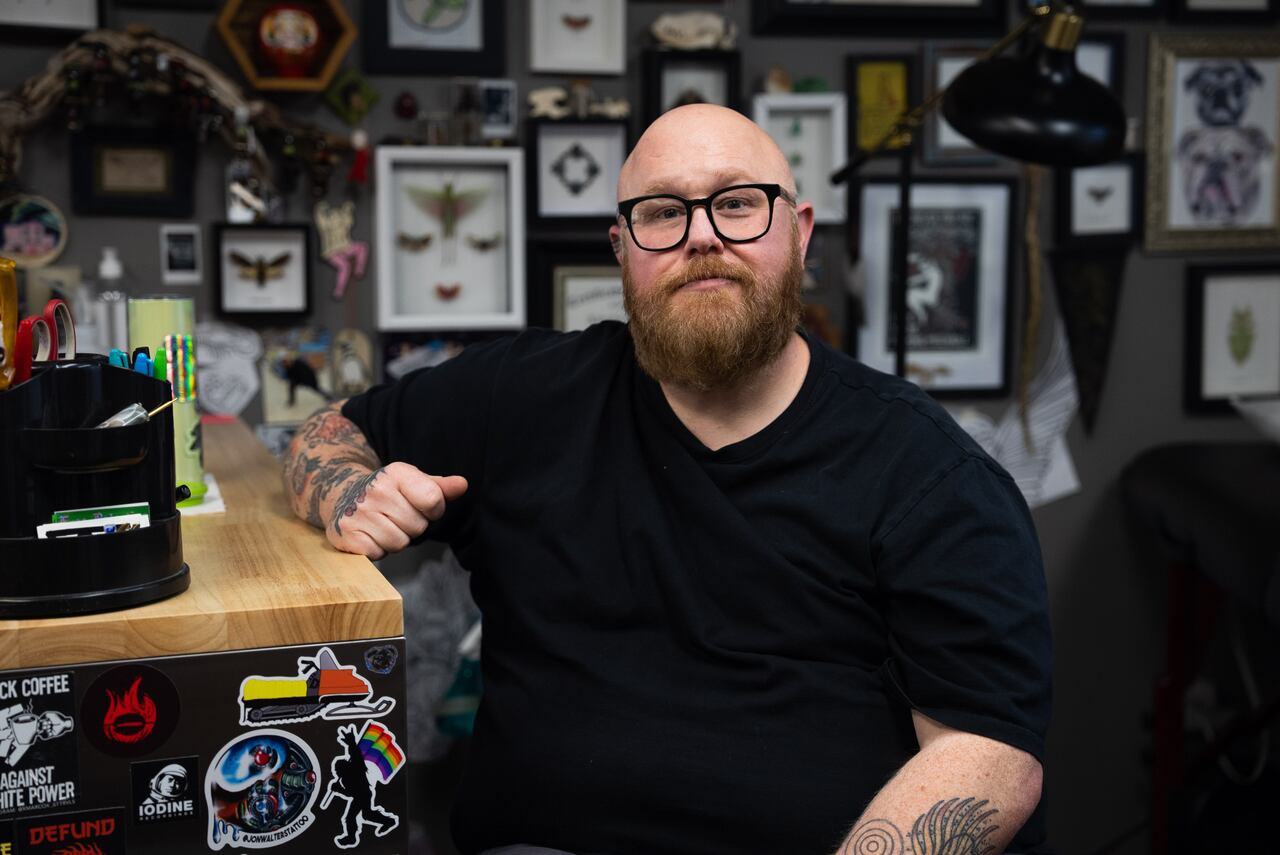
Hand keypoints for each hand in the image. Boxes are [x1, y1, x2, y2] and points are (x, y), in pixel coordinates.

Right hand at [326, 462, 467, 558]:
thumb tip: (462, 485)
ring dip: (394, 540)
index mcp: (397, 473)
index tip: (420, 506)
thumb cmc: (386, 491)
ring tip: (382, 525)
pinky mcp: (346, 534)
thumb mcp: (412, 482)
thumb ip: (439, 487)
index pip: (433, 500)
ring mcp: (359, 512)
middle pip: (418, 526)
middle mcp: (376, 490)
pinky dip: (376, 549)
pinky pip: (378, 554)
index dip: (433, 510)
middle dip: (411, 526)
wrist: (342, 494)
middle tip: (395, 516)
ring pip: (399, 543)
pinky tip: (369, 534)